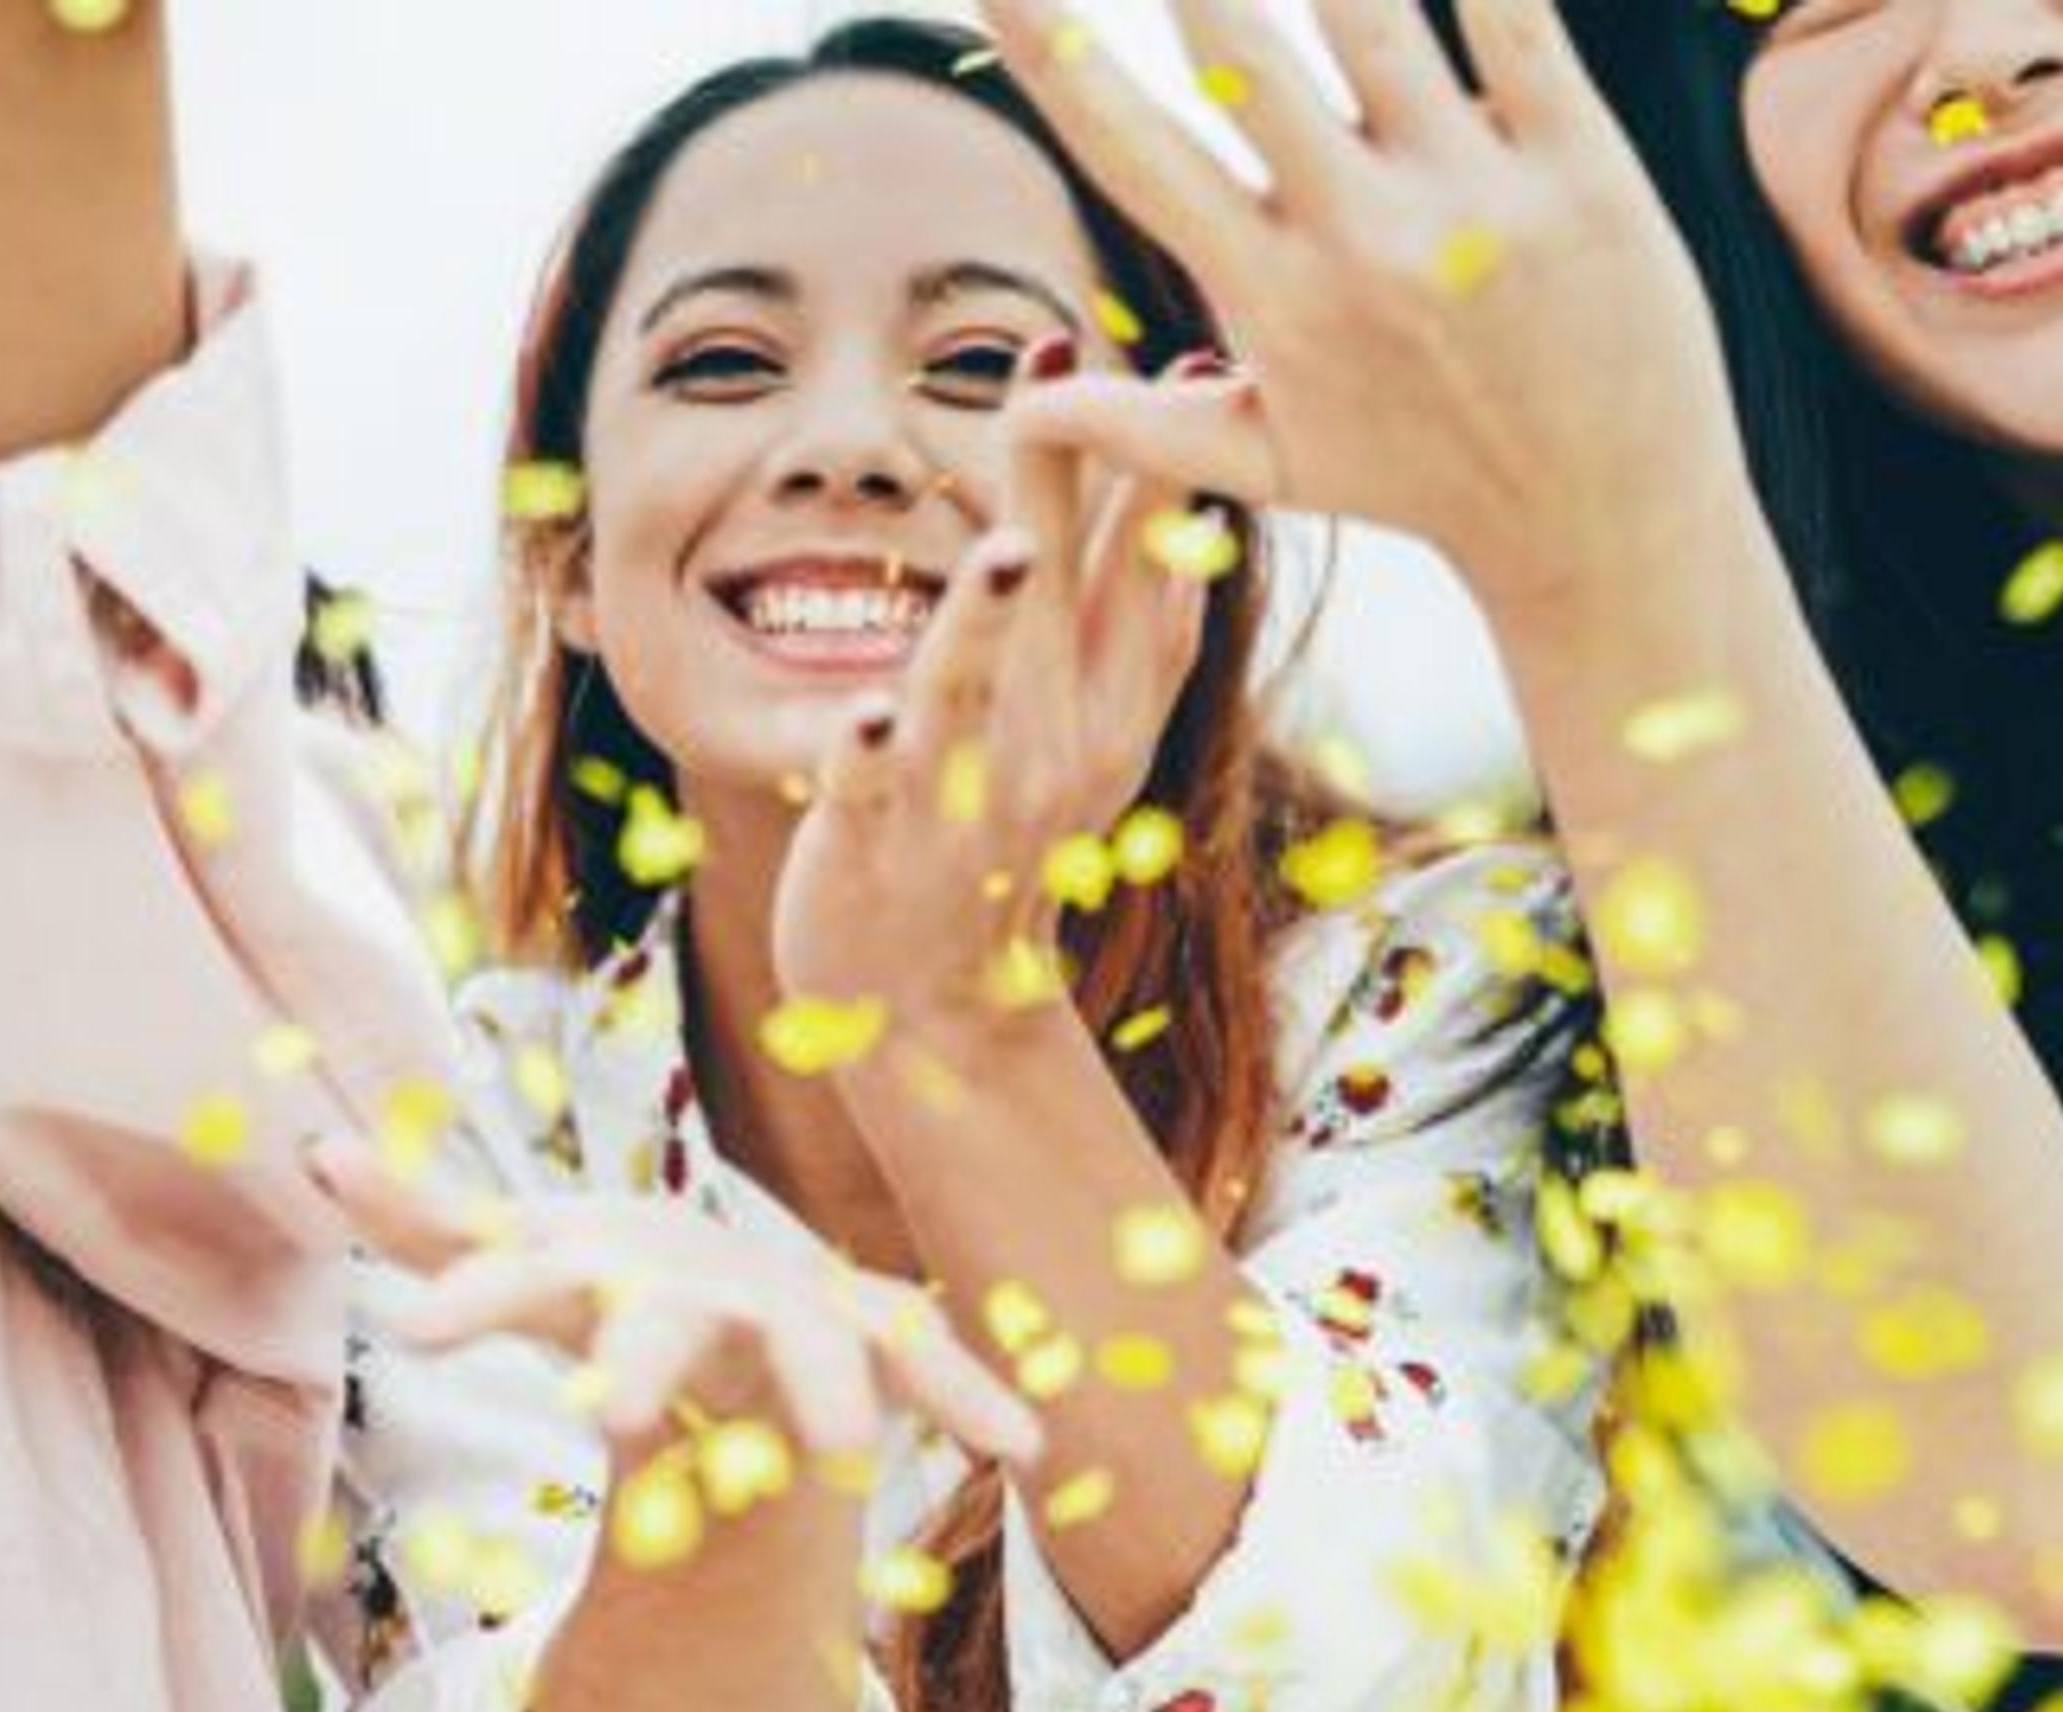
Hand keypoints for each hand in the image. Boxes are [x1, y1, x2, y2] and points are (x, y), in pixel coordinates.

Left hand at [307, 1140, 1045, 1467]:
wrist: (733, 1270)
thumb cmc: (605, 1270)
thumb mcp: (515, 1251)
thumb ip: (426, 1219)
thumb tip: (313, 1146)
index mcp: (597, 1271)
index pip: (523, 1279)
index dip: (470, 1297)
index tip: (405, 1337)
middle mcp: (695, 1283)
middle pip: (665, 1321)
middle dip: (645, 1359)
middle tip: (611, 1413)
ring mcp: (787, 1309)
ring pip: (812, 1343)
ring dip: (828, 1390)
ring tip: (839, 1450)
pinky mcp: (865, 1342)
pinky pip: (923, 1364)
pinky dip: (968, 1394)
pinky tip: (1022, 1446)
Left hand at [768, 387, 1216, 1044]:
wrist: (933, 996)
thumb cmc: (1001, 825)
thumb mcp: (1096, 723)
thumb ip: (1131, 610)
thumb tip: (1186, 481)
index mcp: (1104, 701)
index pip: (1150, 568)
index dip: (1165, 469)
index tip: (1192, 364)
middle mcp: (1050, 741)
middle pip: (1065, 597)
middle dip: (1071, 491)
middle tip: (1076, 378)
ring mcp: (964, 790)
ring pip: (976, 691)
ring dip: (987, 622)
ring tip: (1003, 553)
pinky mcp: (876, 838)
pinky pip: (874, 787)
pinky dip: (872, 751)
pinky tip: (871, 713)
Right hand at [978, 0, 1738, 611]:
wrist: (1607, 522)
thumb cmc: (1428, 482)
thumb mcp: (1274, 465)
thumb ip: (1137, 423)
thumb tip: (1019, 401)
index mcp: (1272, 294)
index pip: (1129, 149)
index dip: (1049, 49)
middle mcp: (1359, 239)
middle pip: (1237, 52)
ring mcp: (1472, 199)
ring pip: (1371, 15)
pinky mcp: (1581, 167)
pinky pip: (1516, 23)